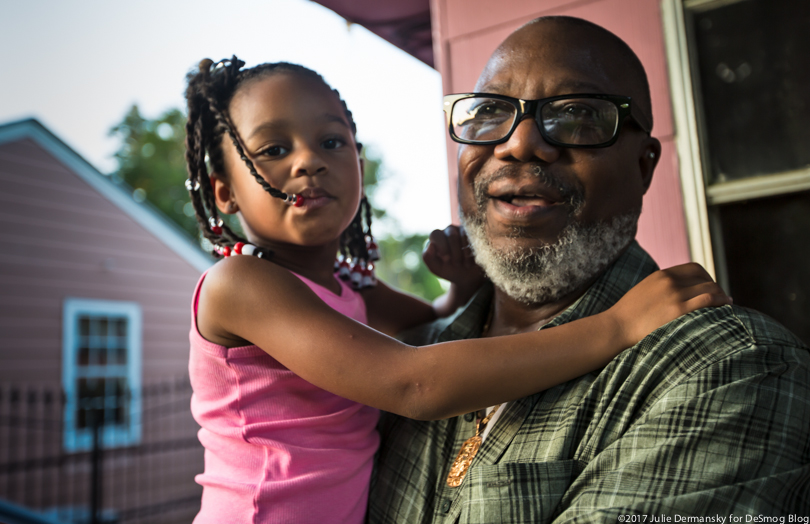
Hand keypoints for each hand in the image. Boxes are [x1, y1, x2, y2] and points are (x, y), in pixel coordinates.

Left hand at [424, 225, 485, 316]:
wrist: (467, 277)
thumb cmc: (449, 270)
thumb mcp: (436, 268)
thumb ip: (427, 257)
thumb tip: (431, 244)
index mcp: (437, 237)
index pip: (436, 234)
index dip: (441, 247)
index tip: (447, 260)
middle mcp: (449, 230)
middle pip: (451, 234)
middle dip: (455, 251)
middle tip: (457, 264)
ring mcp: (463, 230)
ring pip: (464, 234)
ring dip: (465, 252)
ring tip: (466, 265)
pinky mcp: (476, 234)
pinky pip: (475, 237)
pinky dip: (474, 250)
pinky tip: (474, 260)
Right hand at [608, 262, 731, 346]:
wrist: (616, 328)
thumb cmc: (628, 316)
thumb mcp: (644, 292)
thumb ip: (661, 288)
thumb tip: (679, 294)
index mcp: (661, 275)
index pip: (694, 269)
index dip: (707, 278)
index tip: (710, 289)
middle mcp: (669, 281)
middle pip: (705, 278)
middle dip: (716, 288)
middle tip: (722, 300)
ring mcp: (674, 295)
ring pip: (710, 288)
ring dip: (722, 296)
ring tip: (726, 305)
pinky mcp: (678, 310)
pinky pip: (708, 300)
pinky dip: (721, 302)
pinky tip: (727, 307)